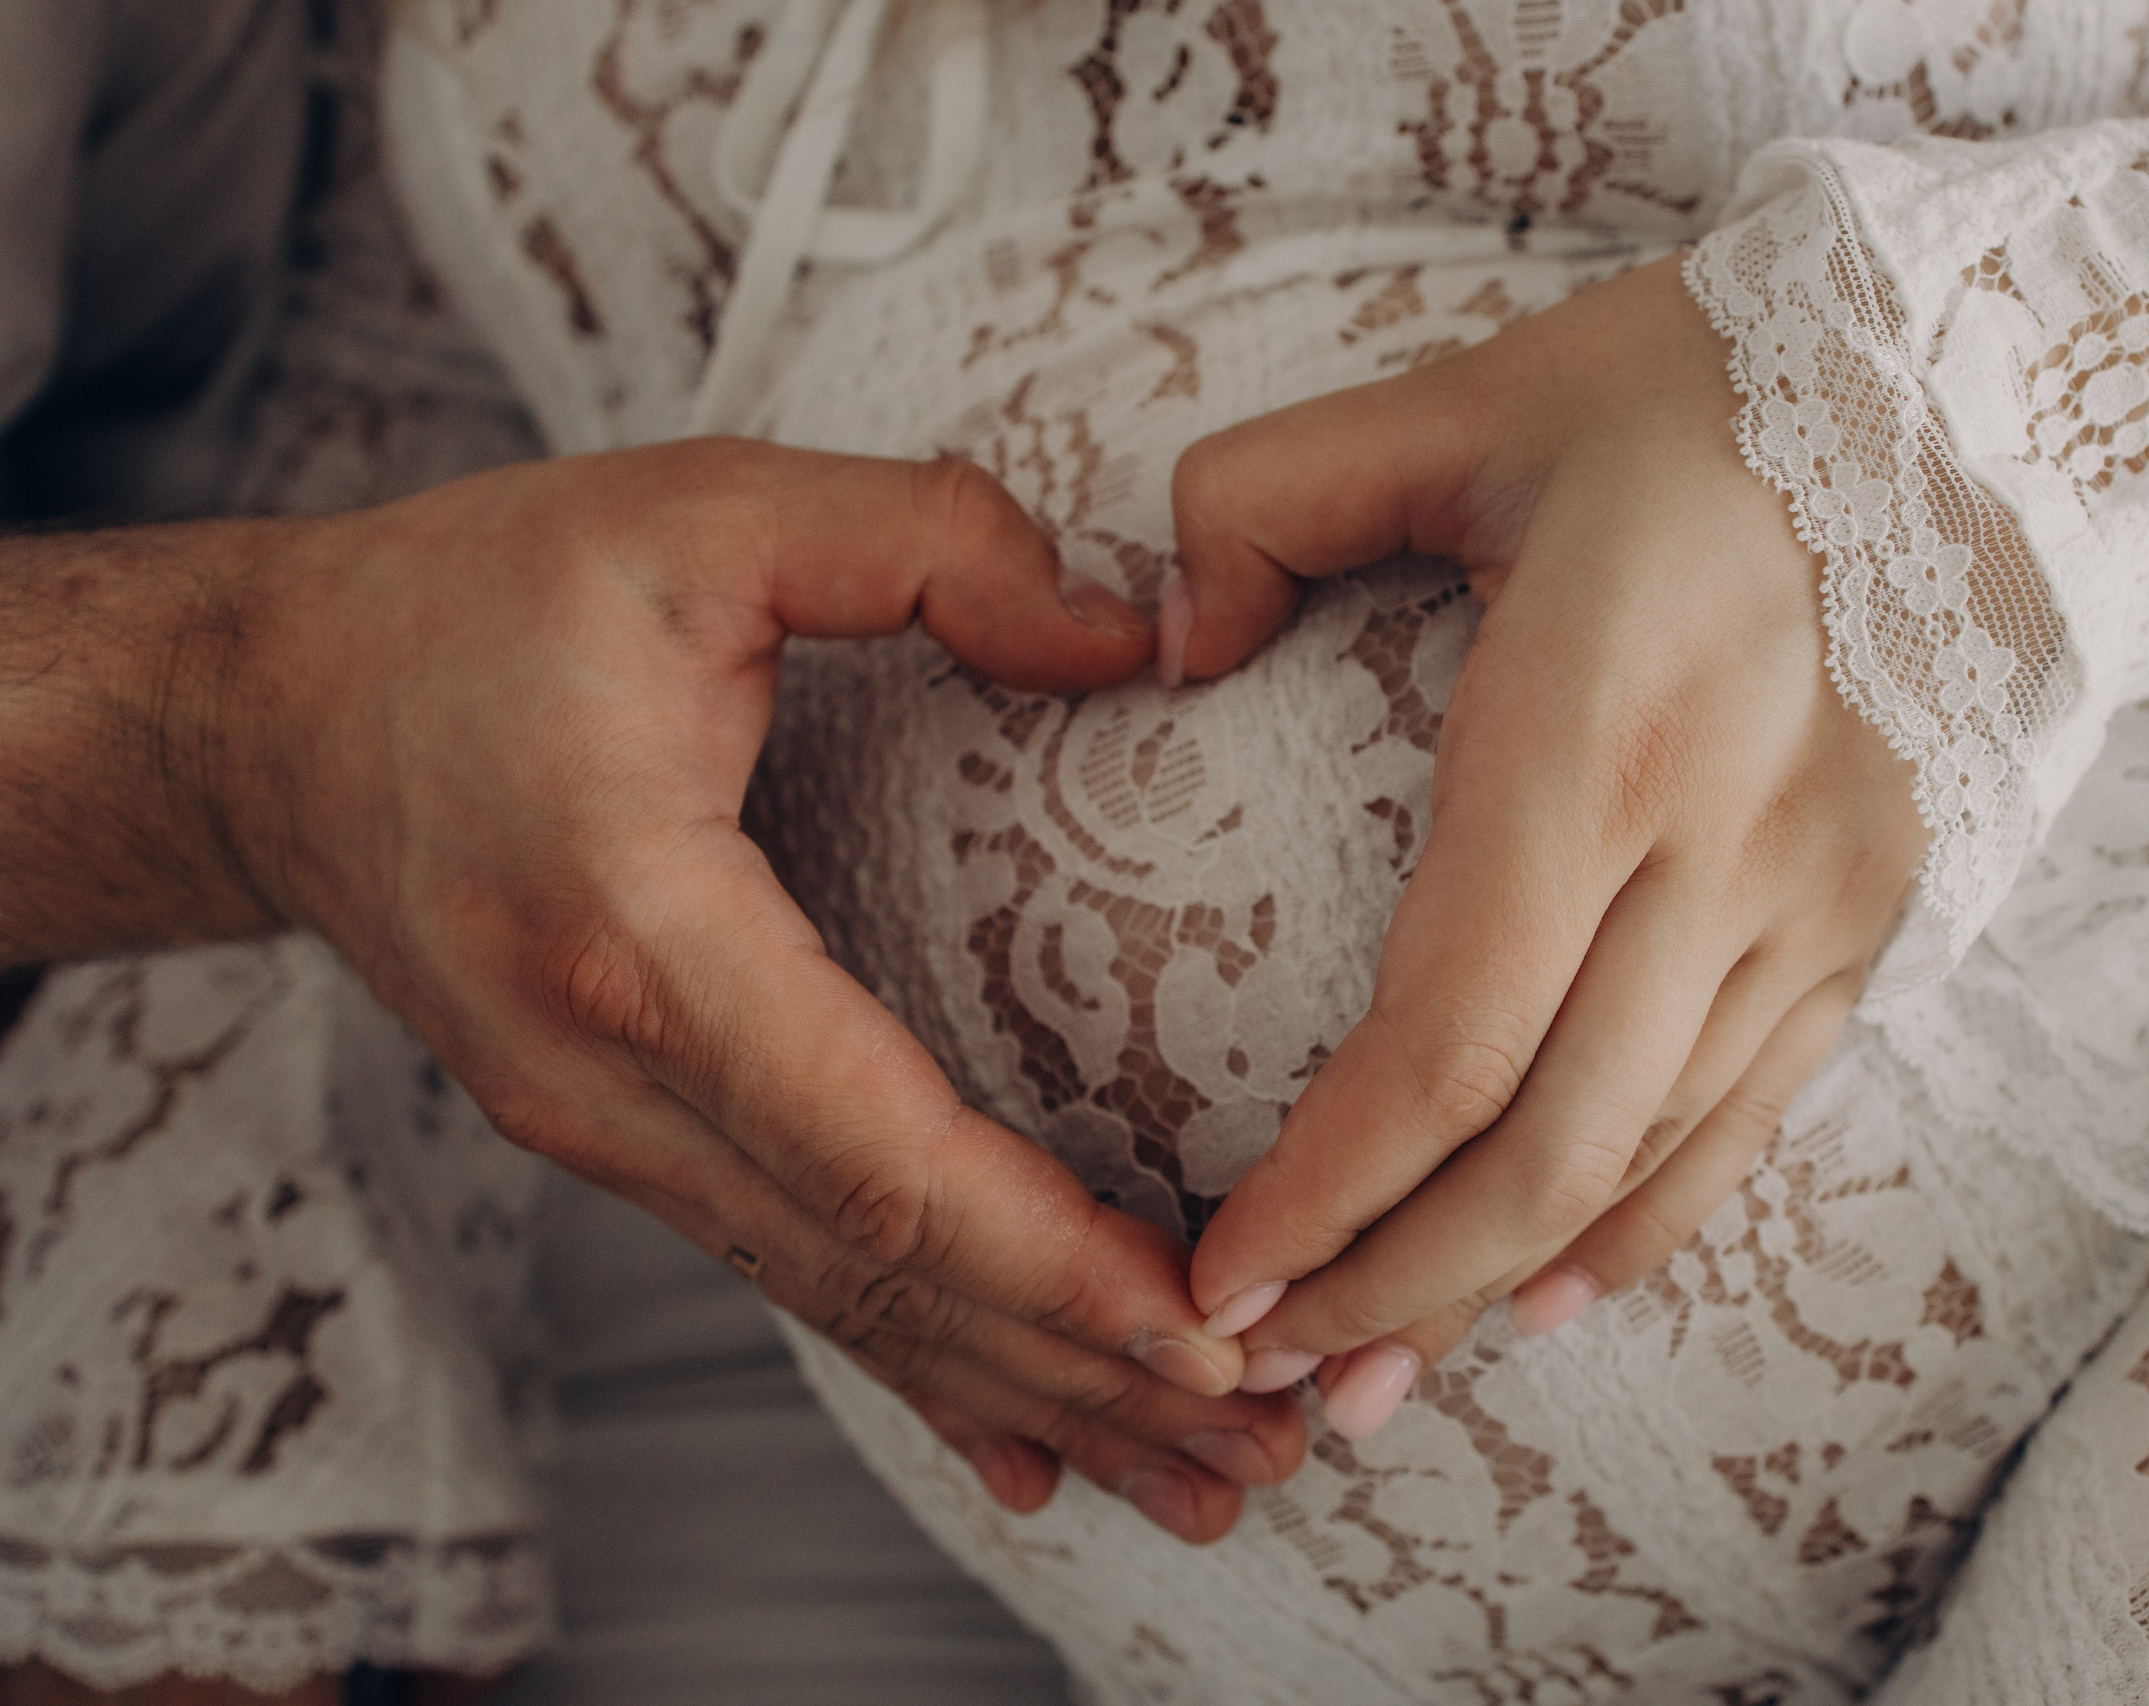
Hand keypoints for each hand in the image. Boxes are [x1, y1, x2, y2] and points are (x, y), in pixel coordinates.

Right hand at [0, 442, 1299, 1538]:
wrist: (266, 719)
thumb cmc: (471, 604)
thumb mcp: (699, 510)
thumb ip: (925, 543)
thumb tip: (1130, 636)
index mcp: (635, 933)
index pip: (867, 1149)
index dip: (1041, 1254)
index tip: (1197, 1322)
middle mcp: (611, 1078)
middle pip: (876, 1273)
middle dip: (1081, 1366)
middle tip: (1263, 1434)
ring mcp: (605, 1132)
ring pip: (843, 1305)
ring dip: (1029, 1397)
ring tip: (1199, 1475)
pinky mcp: (620, 1140)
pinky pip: (792, 1278)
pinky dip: (923, 1372)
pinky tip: (1029, 1456)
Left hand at [1169, 257, 1927, 1436]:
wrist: (1973, 383)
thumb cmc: (1691, 389)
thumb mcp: (1458, 396)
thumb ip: (1265, 502)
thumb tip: (1162, 644)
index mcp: (1599, 732)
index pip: (1446, 1037)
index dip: (1326, 1191)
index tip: (1219, 1276)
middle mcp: (1726, 844)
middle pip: (1544, 1146)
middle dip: (1392, 1287)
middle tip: (1268, 1377)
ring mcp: (1820, 896)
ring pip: (1650, 1161)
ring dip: (1501, 1291)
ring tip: (1377, 1379)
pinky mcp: (1874, 912)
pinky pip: (1755, 1117)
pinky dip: (1648, 1226)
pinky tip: (1553, 1299)